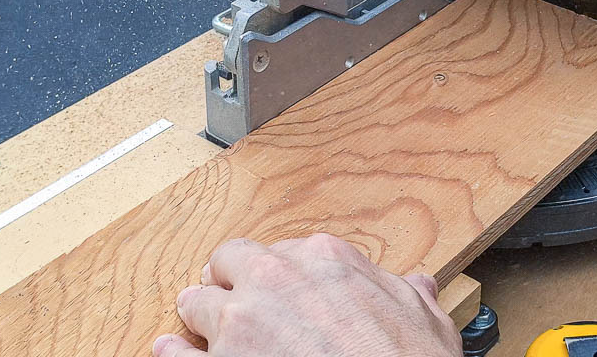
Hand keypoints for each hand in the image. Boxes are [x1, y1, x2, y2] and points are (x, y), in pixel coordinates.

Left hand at [152, 233, 462, 356]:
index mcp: (324, 260)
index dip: (282, 273)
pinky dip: (172, 353)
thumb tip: (416, 285)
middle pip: (230, 261)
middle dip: (230, 278)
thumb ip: (410, 295)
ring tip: (200, 327)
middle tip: (235, 297)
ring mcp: (242, 323)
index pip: (286, 250)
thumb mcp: (426, 321)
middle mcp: (276, 279)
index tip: (283, 287)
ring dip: (200, 313)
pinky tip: (170, 352)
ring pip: (196, 301)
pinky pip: (177, 354)